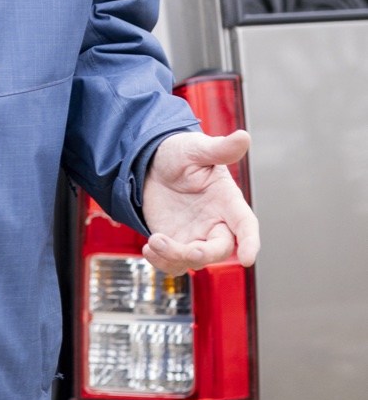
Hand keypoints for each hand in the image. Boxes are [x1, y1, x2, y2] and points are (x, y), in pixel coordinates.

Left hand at [141, 131, 259, 275]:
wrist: (150, 163)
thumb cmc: (179, 154)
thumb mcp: (197, 148)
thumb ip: (220, 148)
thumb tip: (244, 137)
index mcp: (227, 201)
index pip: (245, 224)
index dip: (250, 242)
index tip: (247, 259)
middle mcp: (215, 222)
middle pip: (219, 250)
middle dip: (204, 255)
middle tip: (187, 250)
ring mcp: (195, 235)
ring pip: (193, 261)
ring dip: (174, 258)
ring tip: (154, 242)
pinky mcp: (175, 242)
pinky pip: (173, 263)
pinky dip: (161, 262)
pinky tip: (149, 247)